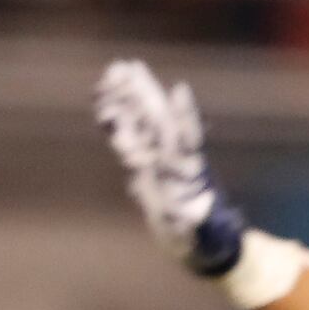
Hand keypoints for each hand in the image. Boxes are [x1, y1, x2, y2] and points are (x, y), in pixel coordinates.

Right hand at [95, 59, 244, 274]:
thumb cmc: (206, 241)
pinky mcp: (146, 167)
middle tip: (129, 66)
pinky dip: (116, 122)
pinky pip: (128, 139)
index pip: (186, 141)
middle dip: (145, 96)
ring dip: (129, 99)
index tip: (180, 92)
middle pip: (159, 122)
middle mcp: (175, 162)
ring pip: (142, 124)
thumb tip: (192, 216)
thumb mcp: (203, 237)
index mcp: (190, 176)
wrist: (202, 243)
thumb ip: (196, 225)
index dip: (184, 118)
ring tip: (114, 72)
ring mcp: (159, 161)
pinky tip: (102, 102)